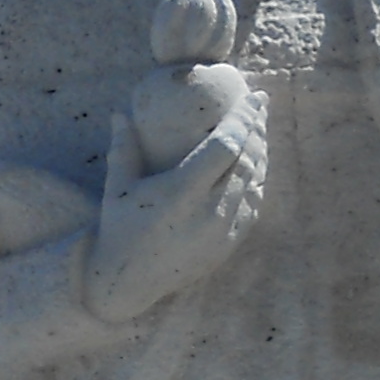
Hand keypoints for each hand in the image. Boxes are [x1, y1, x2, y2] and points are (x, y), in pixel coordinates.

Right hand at [87, 82, 267, 322]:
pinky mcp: (230, 242)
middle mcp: (208, 209)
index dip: (244, 118)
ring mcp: (223, 228)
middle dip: (257, 127)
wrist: (131, 282)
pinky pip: (253, 202)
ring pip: (255, 178)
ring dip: (261, 150)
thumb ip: (123, 149)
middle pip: (247, 158)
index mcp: (181, 191)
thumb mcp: (118, 189)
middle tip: (259, 104)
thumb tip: (119, 114)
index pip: (226, 145)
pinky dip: (257, 178)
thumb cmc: (121, 230)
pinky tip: (255, 163)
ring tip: (258, 129)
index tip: (253, 97)